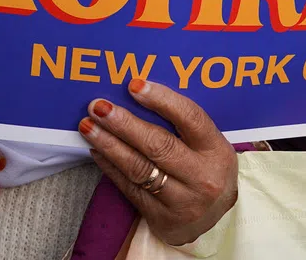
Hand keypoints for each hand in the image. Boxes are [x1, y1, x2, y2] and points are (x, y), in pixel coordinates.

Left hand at [79, 80, 237, 246]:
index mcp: (216, 150)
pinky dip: (110, 167)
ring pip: (139, 168)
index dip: (162, 100)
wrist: (216, 220)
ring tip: (88, 126)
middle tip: (99, 107)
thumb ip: (182, 123)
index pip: (190, 118)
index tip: (134, 85)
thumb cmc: (206, 169)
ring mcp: (182, 201)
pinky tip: (96, 150)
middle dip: (124, 123)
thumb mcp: (208, 145)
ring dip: (110, 145)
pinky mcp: (162, 217)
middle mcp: (202, 176)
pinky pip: (130, 188)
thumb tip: (138, 92)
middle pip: (159, 145)